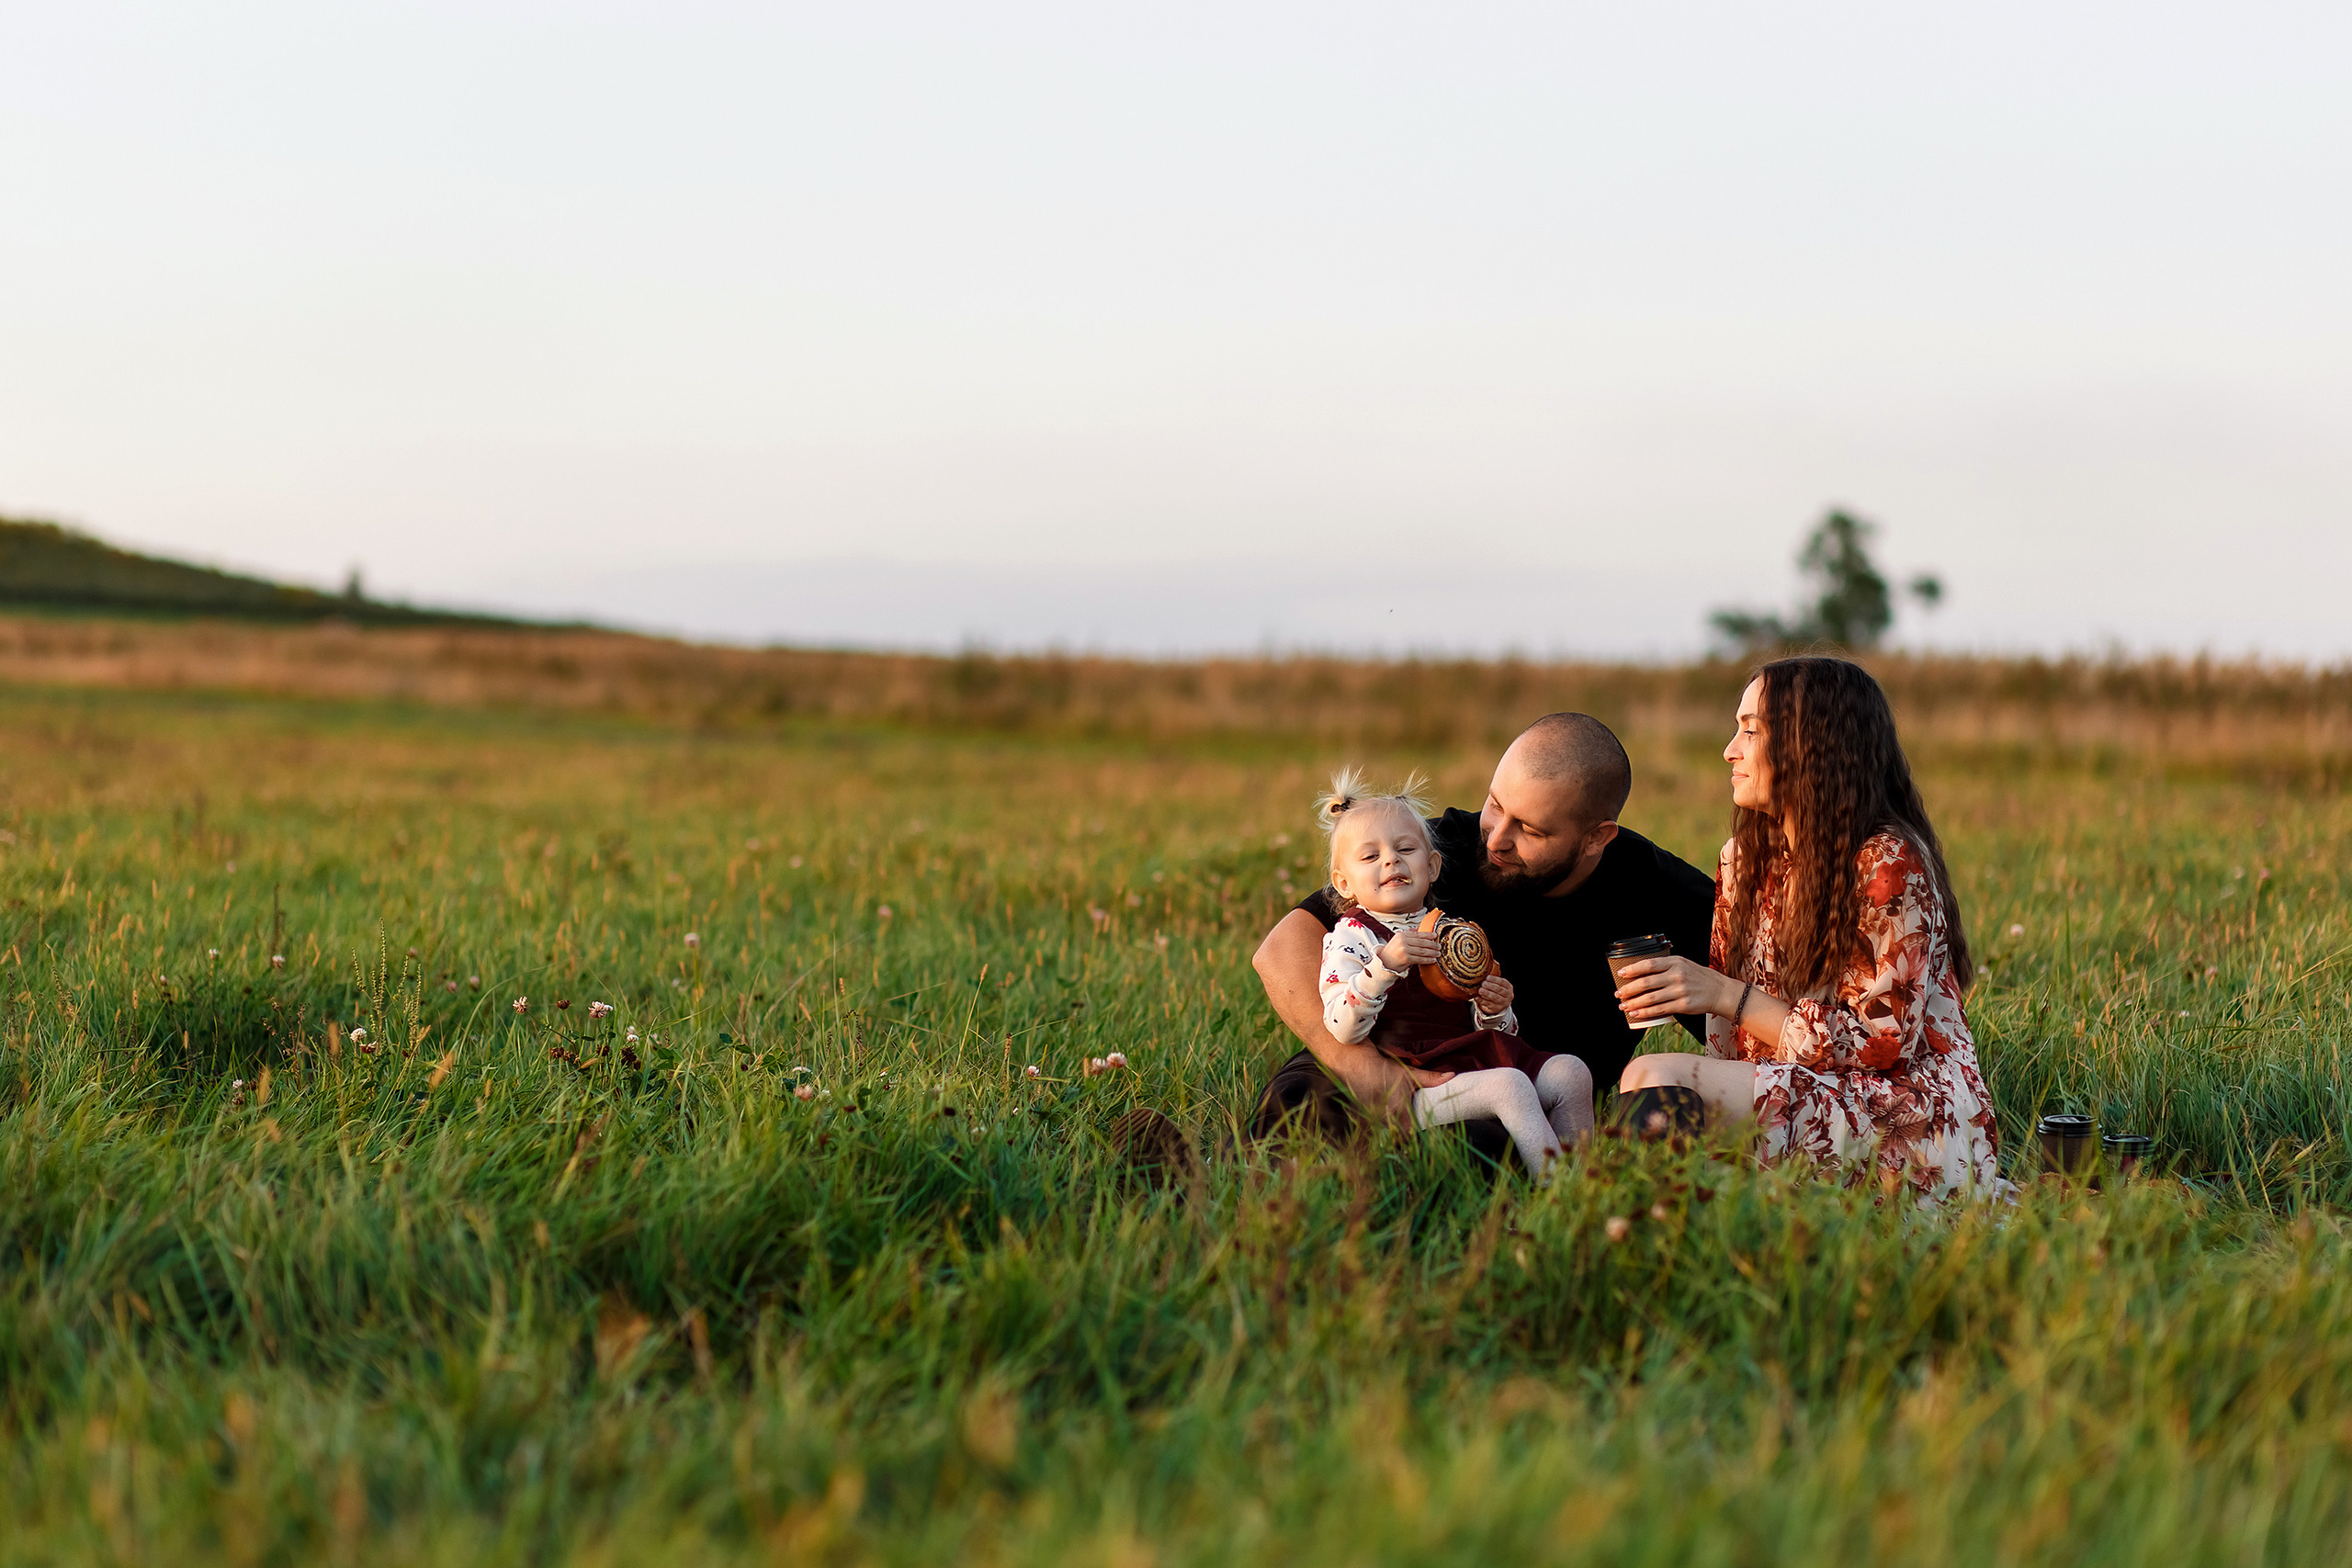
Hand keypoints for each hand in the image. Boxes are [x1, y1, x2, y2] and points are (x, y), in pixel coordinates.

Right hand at [1377, 928, 1440, 971]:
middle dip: (1432, 944)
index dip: (1428, 935)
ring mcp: (1404, 950)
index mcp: (1401, 935)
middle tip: (1438, 946)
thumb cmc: (1392, 952)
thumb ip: (1408, 935)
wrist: (1383, 962)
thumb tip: (1419, 930)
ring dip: (1432, 952)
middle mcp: (1403, 941)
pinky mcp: (1406, 959)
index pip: (1418, 934)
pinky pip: (1420, 959)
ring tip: (1438, 953)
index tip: (1435, 935)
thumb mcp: (1398, 940)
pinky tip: (1432, 959)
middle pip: (1421, 942)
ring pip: (1422, 951)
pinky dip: (1428, 960)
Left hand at [1474, 971, 1513, 1016]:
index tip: (1487, 977)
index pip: (1503, 982)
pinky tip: (1476, 997)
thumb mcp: (1499, 985)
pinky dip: (1481, 1001)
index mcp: (1509, 987)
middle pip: (1499, 990)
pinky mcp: (1495, 1008)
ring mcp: (1502, 1003)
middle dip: (1490, 986)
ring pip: (1495, 998)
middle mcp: (1508, 996)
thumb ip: (1493, 980)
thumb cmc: (1497, 991)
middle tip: (1483, 983)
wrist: (1499, 1004)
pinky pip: (1488, 1004)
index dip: (1495, 979)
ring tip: (1480, 990)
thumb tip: (1482, 974)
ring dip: (1487, 993)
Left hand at [1612, 955, 1736, 1024]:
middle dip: (1628, 989)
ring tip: (1623, 1006)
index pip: (1649, 964)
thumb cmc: (1698, 977)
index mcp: (1675, 962)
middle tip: (1618, 993)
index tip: (1621, 973)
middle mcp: (1677, 975)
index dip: (1632, 969)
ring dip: (1634, 1003)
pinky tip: (1636, 1013)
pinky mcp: (1683, 1005)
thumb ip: (1664, 966)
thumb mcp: (1683, 964)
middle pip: (1646, 983)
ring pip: (1650, 998)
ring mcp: (1680, 991)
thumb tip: (1639, 973)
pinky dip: (1645, 1012)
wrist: (1719, 991)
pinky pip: (1659, 1010)